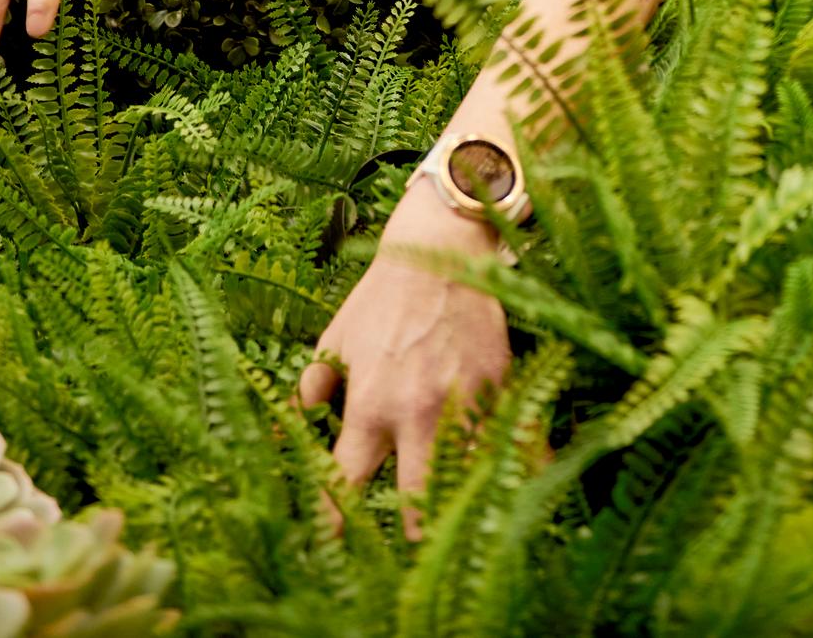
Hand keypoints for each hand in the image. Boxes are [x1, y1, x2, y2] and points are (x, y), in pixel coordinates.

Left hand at [292, 177, 511, 541]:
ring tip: (463, 538)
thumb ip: (313, 390)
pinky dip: (517, 471)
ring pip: (470, 481)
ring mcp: (464, 402)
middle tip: (411, 563)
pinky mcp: (500, 387)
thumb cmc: (381, 298)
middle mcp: (417, 413)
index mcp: (370, 405)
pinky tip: (520, 494)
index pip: (344, 484)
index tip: (332, 553)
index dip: (334, 525)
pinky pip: (514, 445)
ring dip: (465, 509)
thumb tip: (291, 432)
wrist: (439, 249)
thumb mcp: (335, 340)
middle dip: (415, 539)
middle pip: (418, 505)